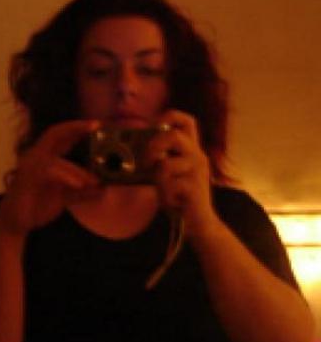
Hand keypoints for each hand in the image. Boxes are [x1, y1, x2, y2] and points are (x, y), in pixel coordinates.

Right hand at [0, 120, 100, 236]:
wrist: (16, 223)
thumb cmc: (36, 206)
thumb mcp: (64, 197)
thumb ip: (82, 191)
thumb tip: (103, 188)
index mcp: (44, 156)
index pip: (61, 135)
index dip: (77, 127)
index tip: (97, 124)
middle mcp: (35, 156)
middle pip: (54, 133)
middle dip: (75, 128)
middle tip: (95, 126)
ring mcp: (29, 166)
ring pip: (56, 160)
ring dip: (77, 171)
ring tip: (94, 182)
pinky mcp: (27, 179)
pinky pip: (48, 174)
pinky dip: (66, 178)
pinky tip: (79, 186)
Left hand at [147, 110, 215, 242]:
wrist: (200, 224)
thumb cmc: (182, 200)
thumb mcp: (171, 175)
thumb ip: (162, 160)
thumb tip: (141, 151)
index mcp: (193, 151)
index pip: (187, 121)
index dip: (169, 116)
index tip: (153, 126)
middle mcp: (198, 157)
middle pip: (174, 135)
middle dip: (153, 146)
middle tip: (147, 161)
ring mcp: (197, 171)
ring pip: (165, 164)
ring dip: (157, 178)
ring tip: (163, 189)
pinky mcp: (194, 187)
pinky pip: (168, 185)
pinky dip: (164, 195)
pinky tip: (170, 202)